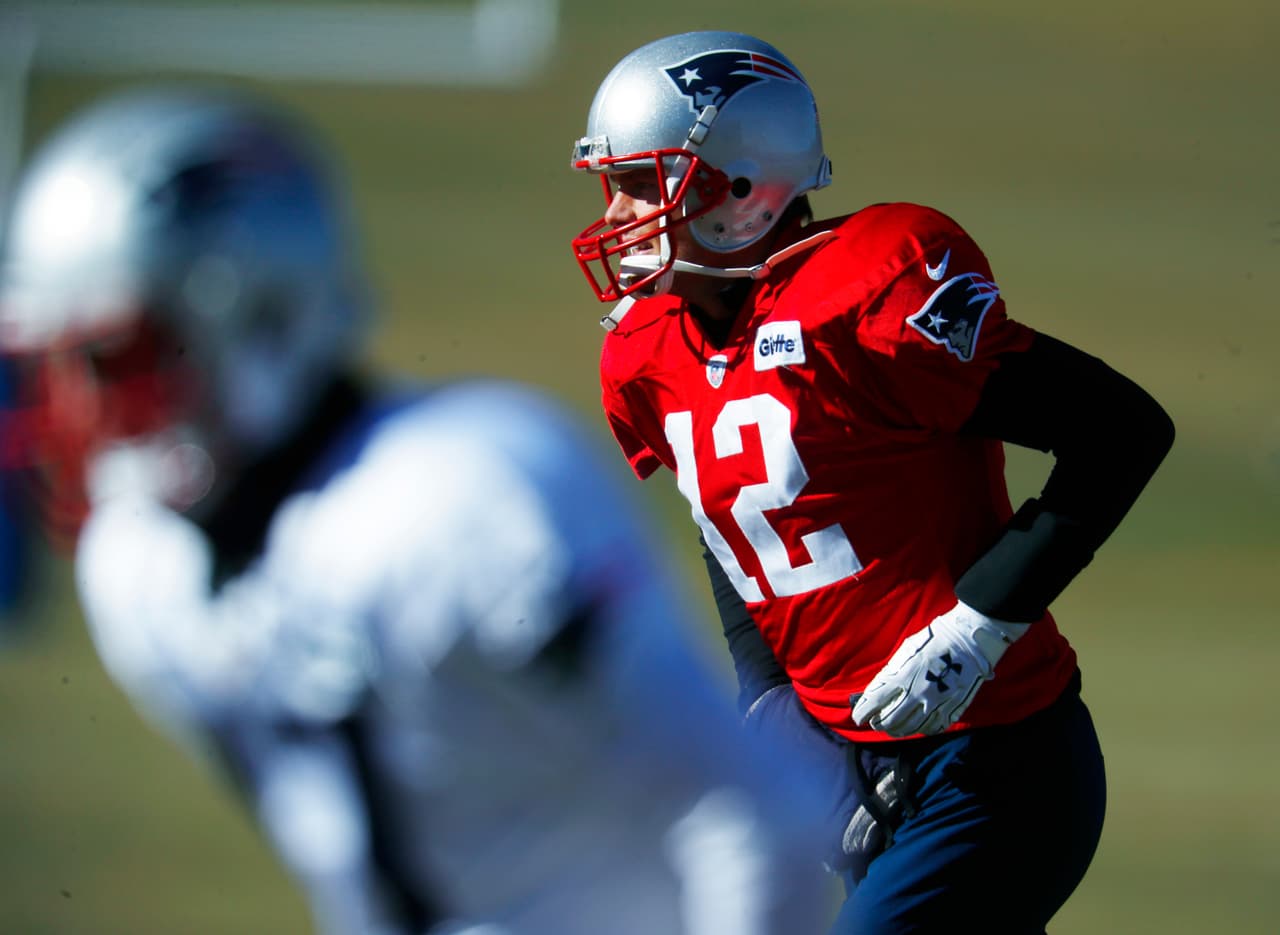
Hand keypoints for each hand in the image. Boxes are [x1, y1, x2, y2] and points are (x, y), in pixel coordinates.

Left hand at [850, 601, 1028, 736]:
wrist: (970, 640)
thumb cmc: (934, 641)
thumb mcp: (905, 653)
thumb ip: (891, 674)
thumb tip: (877, 691)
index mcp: (903, 675)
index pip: (874, 701)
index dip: (862, 712)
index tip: (858, 717)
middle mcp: (918, 692)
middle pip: (891, 720)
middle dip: (879, 724)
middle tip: (876, 723)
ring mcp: (937, 703)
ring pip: (911, 728)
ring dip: (897, 730)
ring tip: (892, 728)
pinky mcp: (953, 708)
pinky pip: (933, 727)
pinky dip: (922, 729)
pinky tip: (917, 726)